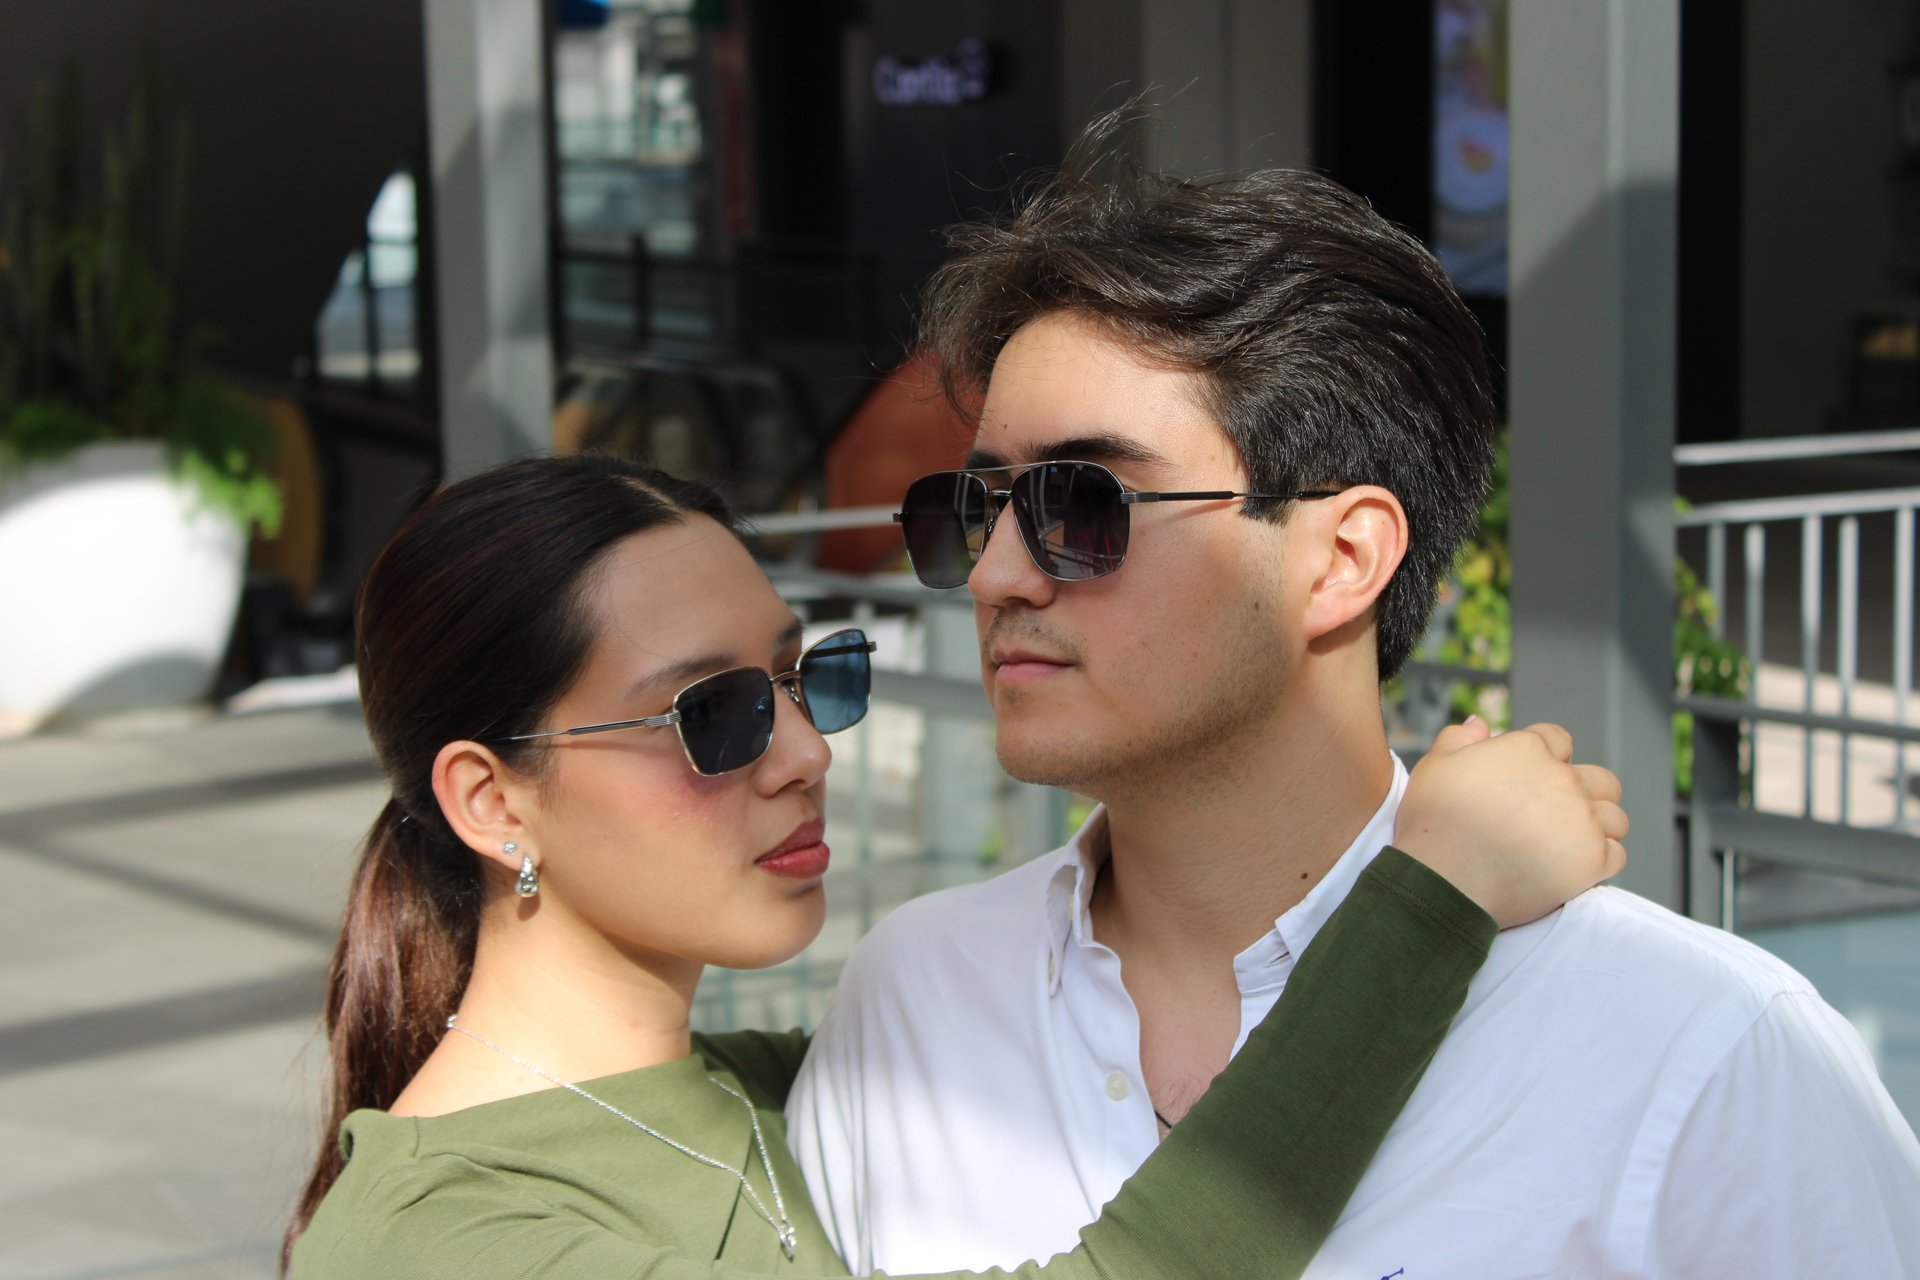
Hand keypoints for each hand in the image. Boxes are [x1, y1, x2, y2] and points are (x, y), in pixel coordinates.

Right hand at [1394, 718, 1627, 929]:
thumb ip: (1459, 739)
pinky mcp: (1592, 859)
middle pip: (1598, 779)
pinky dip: (1600, 861)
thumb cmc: (1434, 825)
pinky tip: (1575, 866)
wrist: (1443, 881)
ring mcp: (1582, 820)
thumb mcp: (1434, 768)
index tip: (1531, 780)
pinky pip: (1617, 855)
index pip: (1558, 739)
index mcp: (1528, 750)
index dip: (1546, 757)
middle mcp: (1563, 779)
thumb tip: (1481, 724)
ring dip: (1598, 826)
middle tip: (1556, 814)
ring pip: (1615, 817)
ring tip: (1570, 842)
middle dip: (1583, 791)